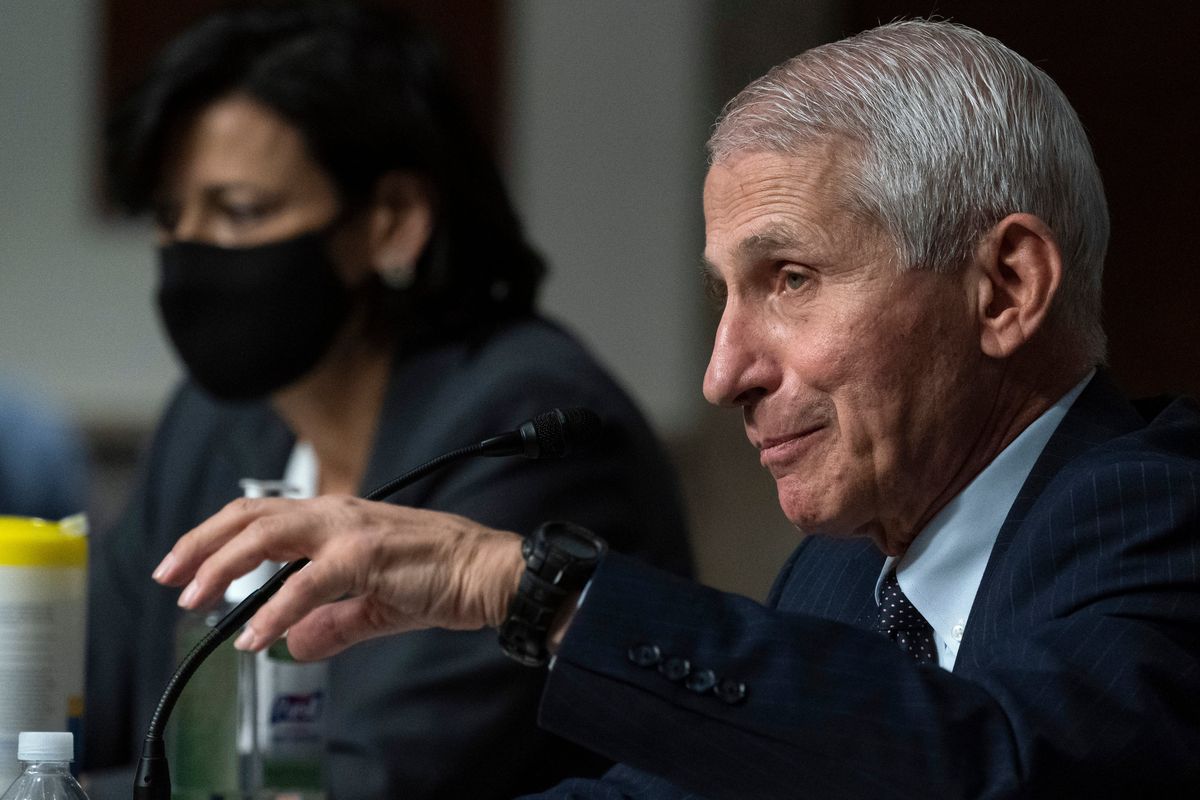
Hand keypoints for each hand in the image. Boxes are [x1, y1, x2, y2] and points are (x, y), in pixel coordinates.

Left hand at [151, 496, 524, 659]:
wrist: (489, 572)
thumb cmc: (441, 578)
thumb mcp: (373, 605)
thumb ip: (331, 622)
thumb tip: (293, 642)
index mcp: (335, 517)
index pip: (260, 514)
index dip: (215, 536)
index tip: (184, 564)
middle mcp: (336, 512)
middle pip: (249, 516)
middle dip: (202, 544)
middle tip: (170, 577)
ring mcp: (350, 531)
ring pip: (267, 536)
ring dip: (223, 567)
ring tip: (194, 600)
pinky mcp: (367, 556)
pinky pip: (307, 584)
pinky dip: (275, 610)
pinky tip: (255, 637)